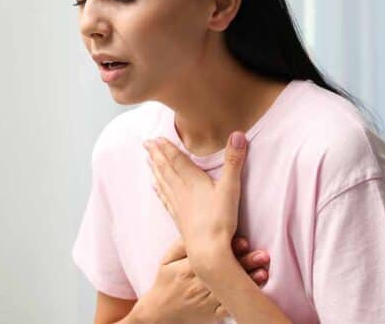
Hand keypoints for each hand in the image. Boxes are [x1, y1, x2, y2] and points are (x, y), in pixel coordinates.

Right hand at [135, 237, 269, 323]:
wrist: (161, 314)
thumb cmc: (166, 283)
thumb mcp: (166, 262)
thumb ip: (181, 245)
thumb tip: (196, 229)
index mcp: (185, 270)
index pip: (208, 257)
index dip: (227, 250)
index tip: (243, 242)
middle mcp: (197, 286)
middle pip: (223, 273)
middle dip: (244, 263)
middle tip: (262, 255)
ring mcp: (206, 302)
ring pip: (229, 291)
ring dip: (248, 281)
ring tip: (263, 271)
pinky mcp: (213, 315)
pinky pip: (230, 308)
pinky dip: (243, 300)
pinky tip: (256, 293)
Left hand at [144, 132, 248, 255]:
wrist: (208, 250)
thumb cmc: (220, 219)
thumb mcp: (231, 187)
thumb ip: (234, 160)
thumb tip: (239, 134)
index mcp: (193, 180)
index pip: (176, 159)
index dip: (166, 147)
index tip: (155, 138)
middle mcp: (181, 190)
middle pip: (166, 168)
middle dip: (156, 155)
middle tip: (146, 143)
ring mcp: (178, 205)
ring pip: (163, 182)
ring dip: (155, 169)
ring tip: (148, 160)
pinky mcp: (178, 218)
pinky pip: (165, 199)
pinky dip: (159, 189)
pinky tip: (155, 187)